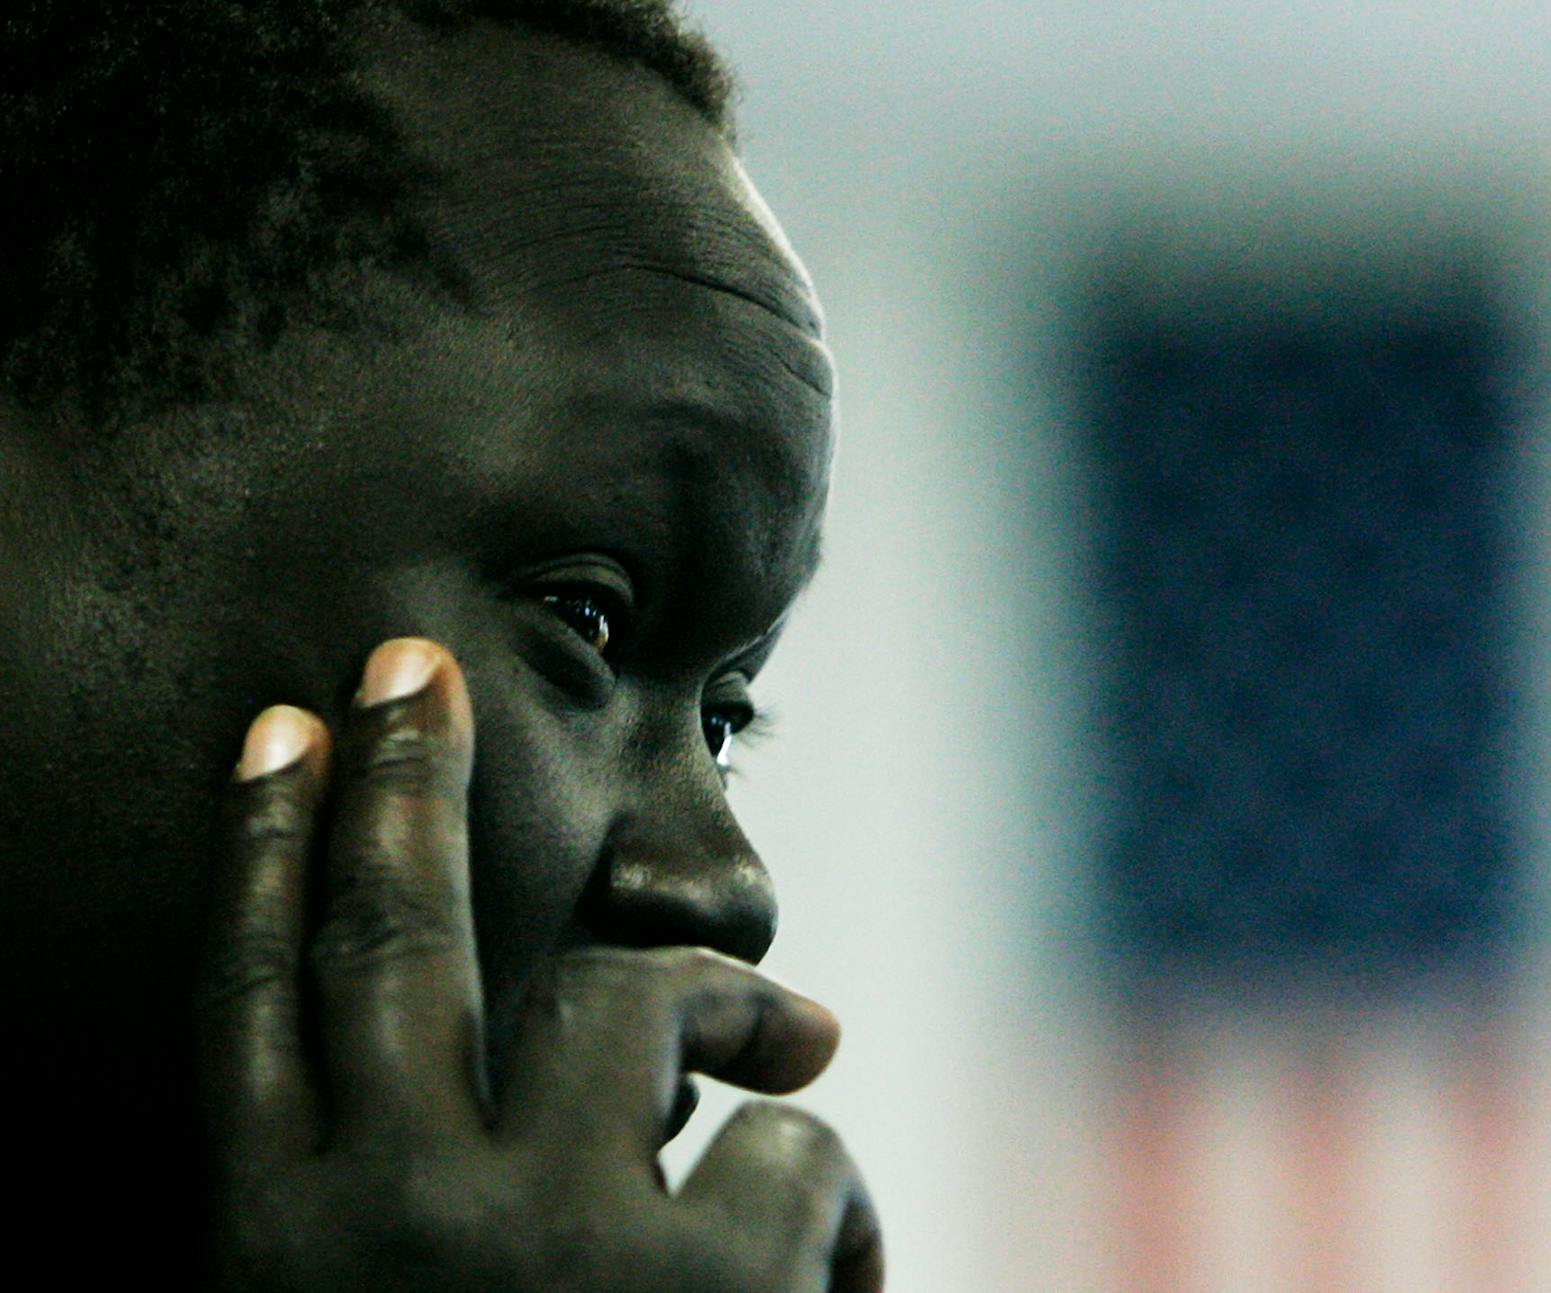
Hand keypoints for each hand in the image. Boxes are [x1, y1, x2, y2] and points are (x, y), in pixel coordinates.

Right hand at [194, 638, 879, 1290]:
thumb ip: (381, 1218)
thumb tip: (455, 1112)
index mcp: (274, 1256)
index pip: (247, 1012)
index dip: (265, 856)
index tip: (284, 733)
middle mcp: (386, 1223)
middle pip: (389, 939)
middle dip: (399, 786)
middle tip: (410, 670)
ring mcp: (545, 1238)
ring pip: (637, 997)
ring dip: (729, 1004)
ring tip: (797, 1043)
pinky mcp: (709, 1278)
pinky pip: (799, 1148)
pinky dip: (841, 1208)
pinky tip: (841, 1286)